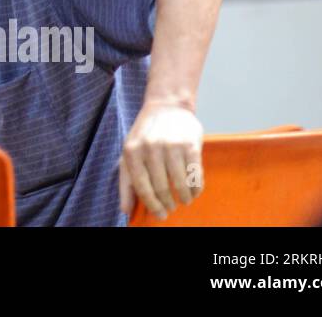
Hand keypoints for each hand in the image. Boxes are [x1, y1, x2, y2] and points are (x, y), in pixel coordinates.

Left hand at [119, 102, 203, 219]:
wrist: (167, 106)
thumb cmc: (145, 134)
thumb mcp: (129, 153)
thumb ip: (126, 181)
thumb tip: (126, 210)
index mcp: (132, 151)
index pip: (142, 187)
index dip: (152, 205)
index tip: (160, 215)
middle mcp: (150, 148)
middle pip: (161, 187)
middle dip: (168, 203)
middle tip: (172, 208)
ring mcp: (171, 146)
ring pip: (180, 183)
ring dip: (184, 197)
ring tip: (185, 201)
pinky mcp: (190, 144)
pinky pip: (195, 173)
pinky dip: (196, 187)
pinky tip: (195, 191)